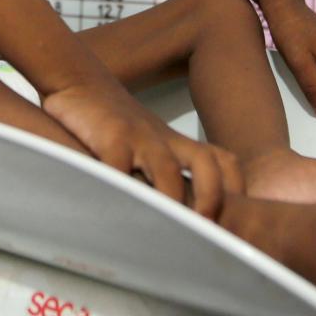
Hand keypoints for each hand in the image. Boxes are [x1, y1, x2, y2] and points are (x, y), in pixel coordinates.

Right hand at [39, 81, 243, 217]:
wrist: (79, 82)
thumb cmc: (111, 124)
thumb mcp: (144, 145)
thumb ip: (160, 174)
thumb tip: (173, 216)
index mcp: (177, 144)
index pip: (223, 161)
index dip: (235, 188)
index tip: (234, 220)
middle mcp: (165, 140)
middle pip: (208, 162)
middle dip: (213, 197)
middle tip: (206, 230)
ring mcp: (139, 137)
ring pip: (168, 169)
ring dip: (172, 201)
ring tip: (167, 233)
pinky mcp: (110, 136)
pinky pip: (120, 165)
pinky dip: (122, 190)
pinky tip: (117, 214)